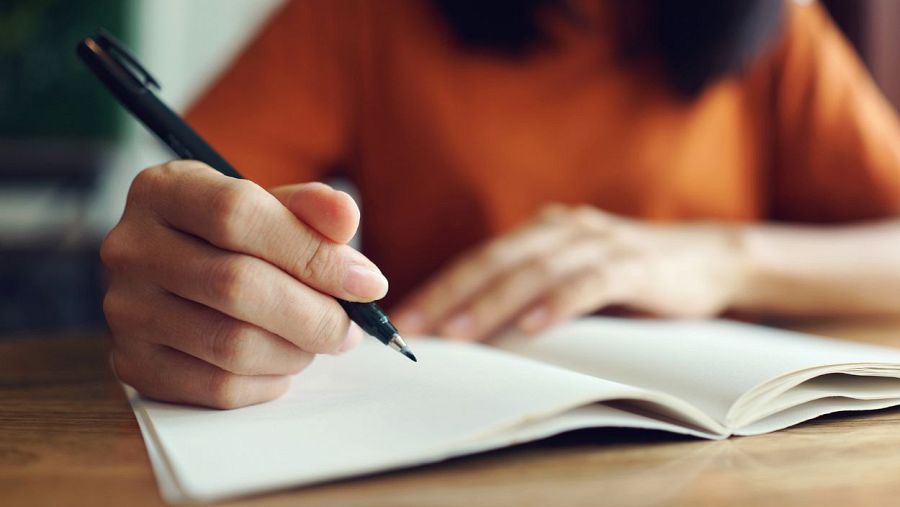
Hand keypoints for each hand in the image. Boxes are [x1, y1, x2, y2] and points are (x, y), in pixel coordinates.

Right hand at [102, 161, 387, 407]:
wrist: (179, 273)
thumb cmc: (234, 237)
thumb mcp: (269, 207)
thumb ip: (310, 209)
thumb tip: (346, 218)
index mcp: (162, 190)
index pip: (237, 215)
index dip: (312, 253)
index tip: (367, 283)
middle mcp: (130, 247)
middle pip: (237, 286)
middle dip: (314, 315)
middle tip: (350, 327)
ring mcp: (124, 310)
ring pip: (231, 344)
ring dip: (295, 351)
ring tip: (317, 341)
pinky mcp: (131, 363)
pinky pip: (215, 387)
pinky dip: (267, 382)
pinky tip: (284, 363)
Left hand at [392, 205, 746, 340]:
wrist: (707, 259)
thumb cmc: (629, 274)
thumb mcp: (572, 274)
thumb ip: (531, 289)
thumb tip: (474, 326)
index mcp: (542, 230)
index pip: (480, 259)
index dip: (440, 288)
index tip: (404, 319)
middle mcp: (564, 228)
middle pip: (495, 261)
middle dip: (450, 295)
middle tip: (414, 327)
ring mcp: (599, 242)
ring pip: (534, 272)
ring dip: (493, 304)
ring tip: (459, 334)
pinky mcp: (633, 264)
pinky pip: (588, 283)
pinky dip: (558, 304)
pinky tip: (533, 328)